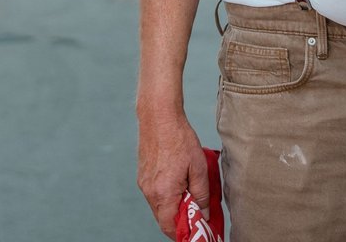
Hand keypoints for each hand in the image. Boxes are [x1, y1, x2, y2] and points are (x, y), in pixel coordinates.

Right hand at [137, 108, 208, 236]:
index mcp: (164, 192)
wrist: (159, 116)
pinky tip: (179, 183)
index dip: (183, 233)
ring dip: (173, 208)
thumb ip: (202, 194)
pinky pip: (154, 194)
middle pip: (163, 219)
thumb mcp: (199, 167)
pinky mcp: (142, 175)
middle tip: (197, 215)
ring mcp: (144, 183)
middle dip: (180, 221)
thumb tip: (203, 214)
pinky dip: (166, 196)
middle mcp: (150, 191)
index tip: (197, 231)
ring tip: (190, 196)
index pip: (170, 226)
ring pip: (159, 207)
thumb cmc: (179, 138)